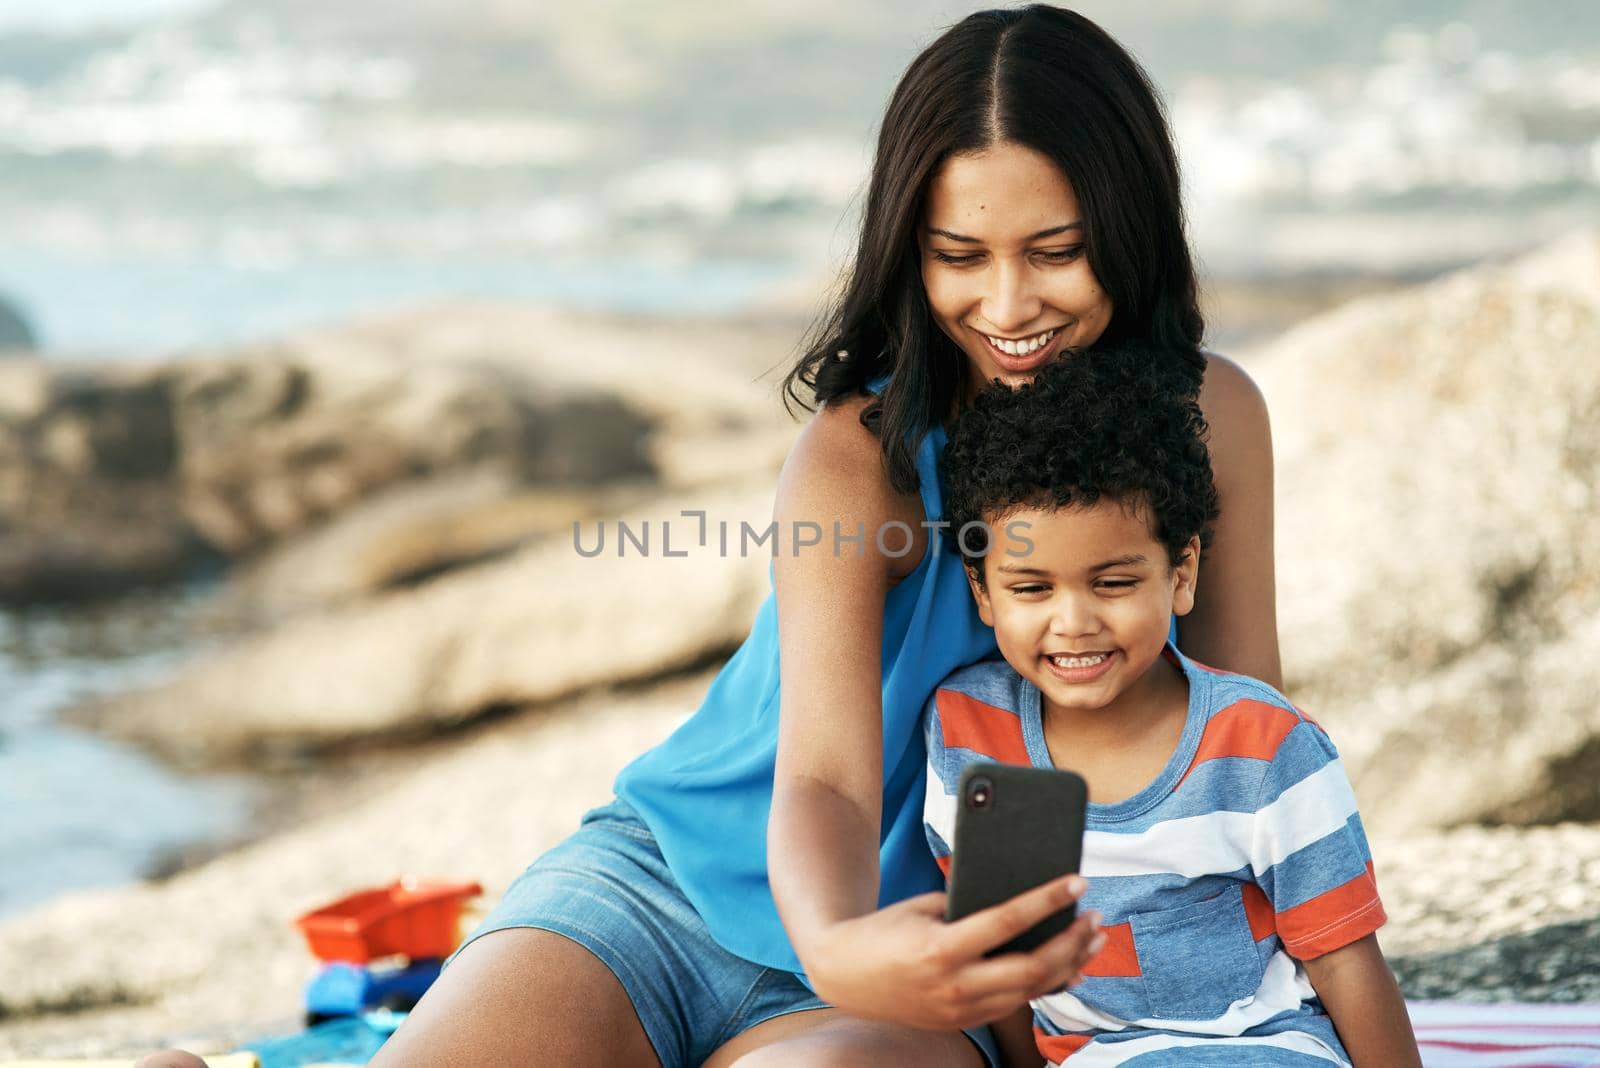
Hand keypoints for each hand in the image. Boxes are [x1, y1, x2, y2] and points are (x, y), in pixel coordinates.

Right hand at [804, 874, 1103, 1030]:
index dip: (1047, 900)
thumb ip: (967, 908)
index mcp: (941, 949)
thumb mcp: (923, 908)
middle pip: (1032, 967)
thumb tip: (1019, 903)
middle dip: (1071, 941)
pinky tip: (1068, 966)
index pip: (1008, 922)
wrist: (843, 975)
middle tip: (1095, 916)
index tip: (1076, 881)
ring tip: (1092, 938)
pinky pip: (1016, 1004)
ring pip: (1031, 991)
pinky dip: (1046, 984)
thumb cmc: (883, 930)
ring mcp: (960, 1010)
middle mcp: (955, 986)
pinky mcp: (962, 1021)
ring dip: (1068, 964)